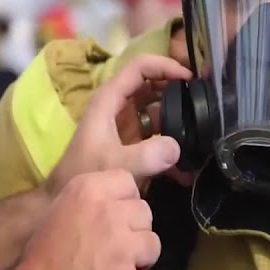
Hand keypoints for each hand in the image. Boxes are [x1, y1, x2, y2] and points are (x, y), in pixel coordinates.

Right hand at [14, 169, 161, 269]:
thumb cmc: (38, 262)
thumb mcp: (57, 215)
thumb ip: (89, 203)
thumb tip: (117, 203)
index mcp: (88, 192)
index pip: (127, 182)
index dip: (122, 203)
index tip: (111, 220)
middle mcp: (110, 215)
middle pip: (144, 214)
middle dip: (132, 232)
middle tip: (110, 250)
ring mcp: (124, 250)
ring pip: (152, 246)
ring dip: (137, 261)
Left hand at [49, 54, 191, 194]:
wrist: (66, 203)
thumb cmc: (84, 175)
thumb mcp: (116, 164)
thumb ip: (146, 155)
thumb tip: (177, 147)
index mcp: (110, 100)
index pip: (139, 67)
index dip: (164, 66)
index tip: (189, 78)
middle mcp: (119, 108)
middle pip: (154, 87)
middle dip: (178, 93)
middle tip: (203, 105)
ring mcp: (127, 127)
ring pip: (160, 114)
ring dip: (179, 125)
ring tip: (201, 139)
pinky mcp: (133, 147)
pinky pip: (159, 139)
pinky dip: (172, 151)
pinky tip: (187, 171)